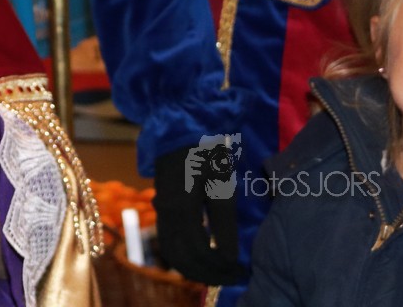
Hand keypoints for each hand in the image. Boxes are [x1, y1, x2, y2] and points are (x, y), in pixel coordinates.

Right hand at [153, 145, 247, 285]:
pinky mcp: (161, 205)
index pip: (200, 253)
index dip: (221, 268)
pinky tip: (201, 254)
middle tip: (233, 276)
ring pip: (171, 251)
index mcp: (181, 210)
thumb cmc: (207, 152)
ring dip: (192, 265)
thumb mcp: (221, 185)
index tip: (242, 273)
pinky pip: (168, 239)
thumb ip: (224, 223)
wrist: (181, 126)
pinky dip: (183, 254)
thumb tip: (229, 256)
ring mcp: (160, 209)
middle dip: (207, 273)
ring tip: (218, 270)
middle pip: (182, 257)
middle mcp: (165, 214)